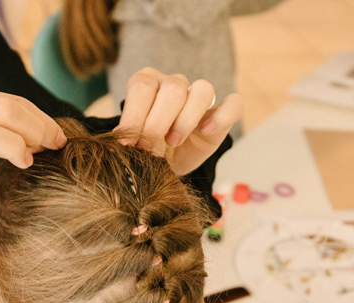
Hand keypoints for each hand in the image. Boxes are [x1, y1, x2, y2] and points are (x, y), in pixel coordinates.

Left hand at [115, 68, 243, 175]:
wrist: (165, 167)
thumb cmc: (146, 150)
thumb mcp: (132, 143)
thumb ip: (127, 134)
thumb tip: (119, 136)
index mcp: (148, 84)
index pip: (142, 86)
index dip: (134, 115)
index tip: (127, 143)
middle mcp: (174, 84)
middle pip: (173, 88)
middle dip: (157, 122)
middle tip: (148, 148)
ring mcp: (200, 97)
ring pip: (202, 90)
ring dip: (185, 119)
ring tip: (173, 141)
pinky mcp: (221, 114)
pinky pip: (234, 103)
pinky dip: (222, 116)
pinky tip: (206, 131)